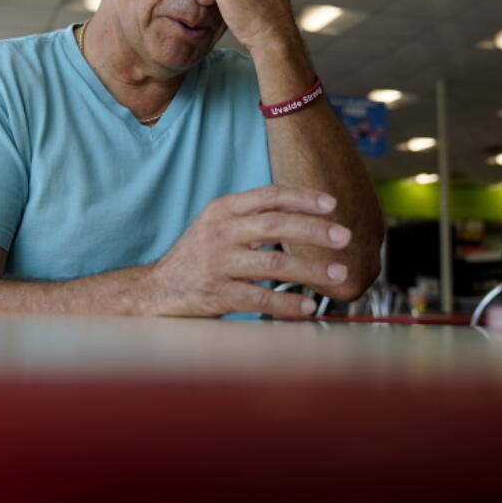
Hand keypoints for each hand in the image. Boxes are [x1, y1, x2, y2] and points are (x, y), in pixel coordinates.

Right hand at [146, 185, 351, 317]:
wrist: (157, 289)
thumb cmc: (196, 256)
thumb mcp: (216, 225)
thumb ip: (251, 217)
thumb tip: (304, 213)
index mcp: (223, 210)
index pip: (269, 196)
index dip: (303, 198)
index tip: (332, 204)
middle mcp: (220, 232)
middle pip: (276, 225)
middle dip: (315, 230)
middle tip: (344, 237)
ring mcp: (218, 263)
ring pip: (273, 263)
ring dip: (311, 269)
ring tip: (338, 274)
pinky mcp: (217, 294)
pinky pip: (260, 297)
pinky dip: (287, 303)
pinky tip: (308, 306)